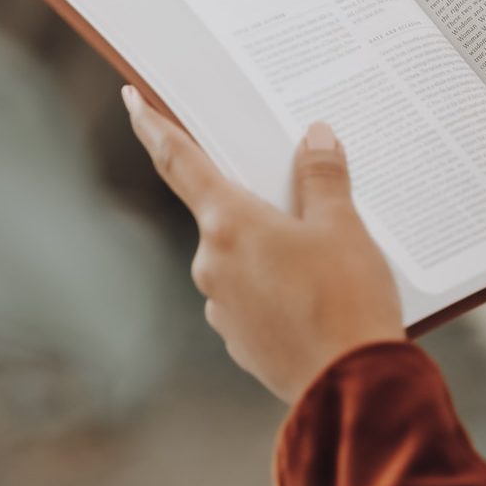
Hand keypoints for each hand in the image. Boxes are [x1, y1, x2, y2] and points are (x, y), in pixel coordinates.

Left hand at [122, 86, 403, 401]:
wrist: (353, 385)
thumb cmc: (347, 301)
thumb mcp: (344, 226)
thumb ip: (322, 178)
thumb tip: (314, 137)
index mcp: (229, 224)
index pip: (180, 161)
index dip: (154, 126)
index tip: (132, 100)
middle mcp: (212, 263)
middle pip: (225, 213)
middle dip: (255, 203)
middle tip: (300, 200)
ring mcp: (221, 305)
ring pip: (241, 258)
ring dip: (271, 250)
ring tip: (325, 260)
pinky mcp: (239, 339)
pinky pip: (252, 296)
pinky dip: (277, 287)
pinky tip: (316, 296)